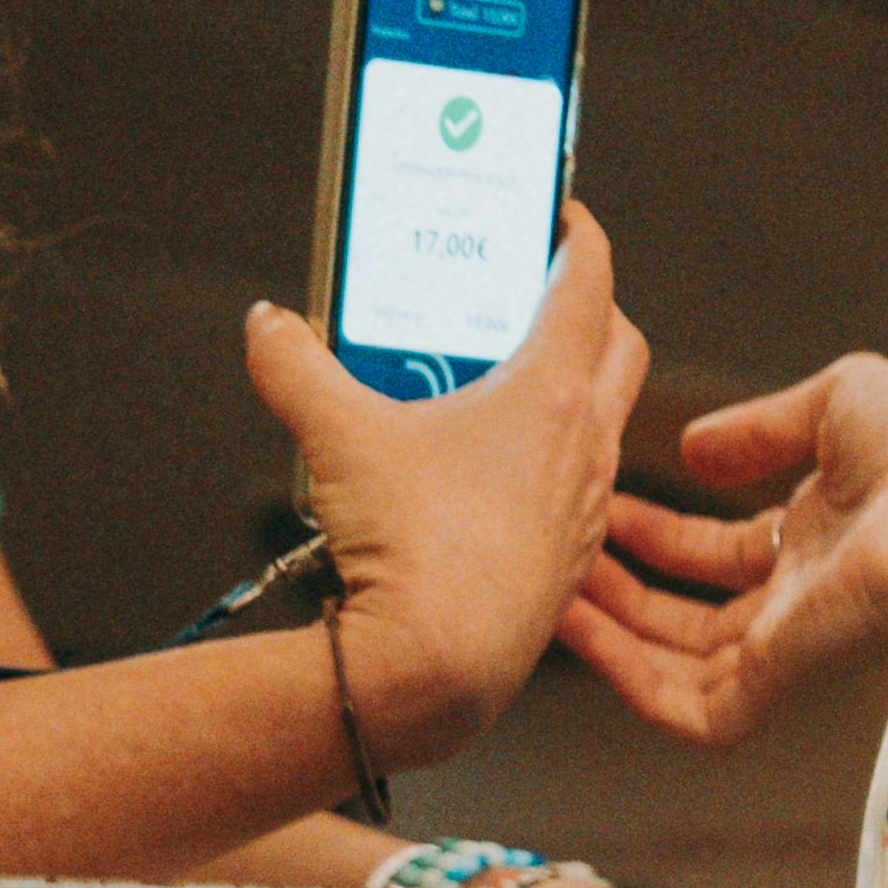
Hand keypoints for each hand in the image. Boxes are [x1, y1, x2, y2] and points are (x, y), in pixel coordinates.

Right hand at [247, 212, 645, 777]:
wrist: (432, 673)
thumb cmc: (410, 554)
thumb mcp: (334, 436)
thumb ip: (294, 364)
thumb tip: (268, 326)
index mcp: (549, 394)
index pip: (589, 281)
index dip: (577, 235)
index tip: (561, 214)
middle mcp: (585, 447)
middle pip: (618, 346)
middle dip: (588, 308)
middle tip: (535, 296)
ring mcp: (584, 510)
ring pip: (602, 422)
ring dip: (568, 393)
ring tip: (495, 388)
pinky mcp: (569, 564)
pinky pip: (577, 492)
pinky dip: (549, 466)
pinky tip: (488, 480)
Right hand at [554, 354, 887, 750]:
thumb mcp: (843, 398)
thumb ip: (763, 425)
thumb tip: (695, 448)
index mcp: (820, 537)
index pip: (720, 550)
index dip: (659, 532)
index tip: (602, 502)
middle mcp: (800, 596)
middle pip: (691, 614)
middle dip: (622, 586)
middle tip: (562, 553)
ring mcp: (789, 642)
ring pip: (679, 662)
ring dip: (610, 630)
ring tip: (552, 588)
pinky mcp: (782, 676)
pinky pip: (694, 708)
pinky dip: (631, 680)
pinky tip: (580, 635)